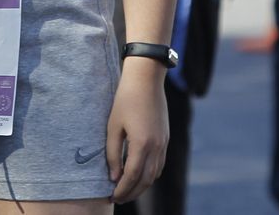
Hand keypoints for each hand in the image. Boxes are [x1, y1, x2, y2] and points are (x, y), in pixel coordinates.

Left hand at [106, 59, 168, 202]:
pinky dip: (150, 174)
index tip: (112, 196)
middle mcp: (156, 147)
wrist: (146, 79)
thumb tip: (114, 177)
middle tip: (118, 198)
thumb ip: (112, 154)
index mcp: (142, 144)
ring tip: (127, 189)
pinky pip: (160, 164)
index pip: (132, 176)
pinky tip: (139, 175)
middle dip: (132, 192)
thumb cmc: (125, 100)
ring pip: (154, 174)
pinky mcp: (165, 138)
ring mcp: (163, 143)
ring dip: (141, 185)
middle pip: (145, 180)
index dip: (122, 189)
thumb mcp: (113, 126)